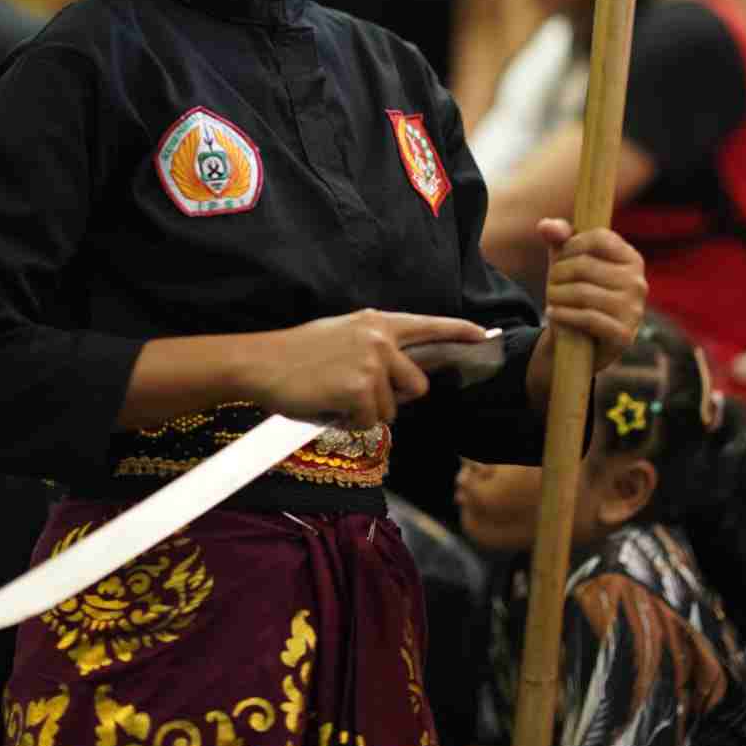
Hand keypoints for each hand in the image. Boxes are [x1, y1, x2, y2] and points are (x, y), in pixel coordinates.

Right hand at [251, 310, 487, 427]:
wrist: (261, 362)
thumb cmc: (296, 355)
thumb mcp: (341, 336)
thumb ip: (375, 347)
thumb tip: (400, 375)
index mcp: (376, 322)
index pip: (428, 326)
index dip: (459, 332)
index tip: (484, 336)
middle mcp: (380, 338)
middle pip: (417, 385)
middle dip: (395, 400)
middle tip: (358, 395)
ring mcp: (372, 363)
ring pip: (391, 410)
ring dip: (365, 413)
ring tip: (334, 395)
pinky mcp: (360, 389)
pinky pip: (368, 423)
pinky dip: (348, 424)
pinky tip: (327, 405)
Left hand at [540, 217, 646, 370]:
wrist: (580, 340)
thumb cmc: (575, 291)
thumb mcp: (566, 259)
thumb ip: (559, 236)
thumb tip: (545, 226)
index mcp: (631, 259)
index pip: (599, 238)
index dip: (570, 246)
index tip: (560, 258)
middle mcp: (638, 283)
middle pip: (585, 265)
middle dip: (557, 274)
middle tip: (551, 284)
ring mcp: (634, 310)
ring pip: (583, 292)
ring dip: (557, 296)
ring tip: (552, 299)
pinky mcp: (623, 335)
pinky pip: (587, 318)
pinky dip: (563, 315)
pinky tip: (554, 314)